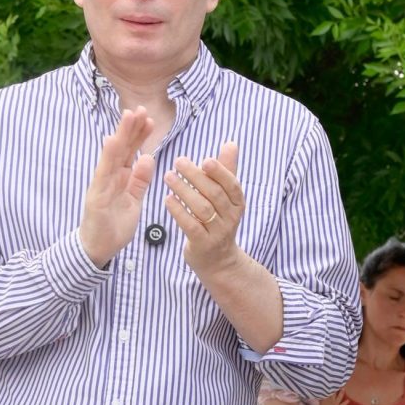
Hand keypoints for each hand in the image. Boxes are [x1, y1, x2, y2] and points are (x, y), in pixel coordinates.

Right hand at [78, 108, 155, 267]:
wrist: (98, 249)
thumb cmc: (114, 226)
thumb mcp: (133, 201)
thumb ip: (139, 181)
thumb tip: (148, 158)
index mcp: (120, 178)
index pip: (131, 152)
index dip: (139, 135)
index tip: (149, 118)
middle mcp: (110, 177)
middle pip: (122, 148)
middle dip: (130, 128)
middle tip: (140, 108)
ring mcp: (102, 184)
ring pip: (113, 155)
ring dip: (120, 134)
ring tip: (128, 115)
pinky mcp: (96, 195)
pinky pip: (103, 173)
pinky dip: (108, 156)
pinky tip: (112, 140)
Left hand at [165, 141, 243, 280]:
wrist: (218, 261)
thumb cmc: (218, 221)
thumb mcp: (226, 198)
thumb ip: (227, 171)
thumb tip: (231, 143)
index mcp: (238, 204)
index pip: (232, 185)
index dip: (219, 172)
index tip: (204, 159)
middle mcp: (231, 218)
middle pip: (214, 194)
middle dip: (196, 177)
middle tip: (178, 162)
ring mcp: (217, 232)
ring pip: (202, 208)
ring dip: (184, 190)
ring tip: (168, 177)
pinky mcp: (202, 244)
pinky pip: (190, 225)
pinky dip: (178, 211)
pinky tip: (167, 199)